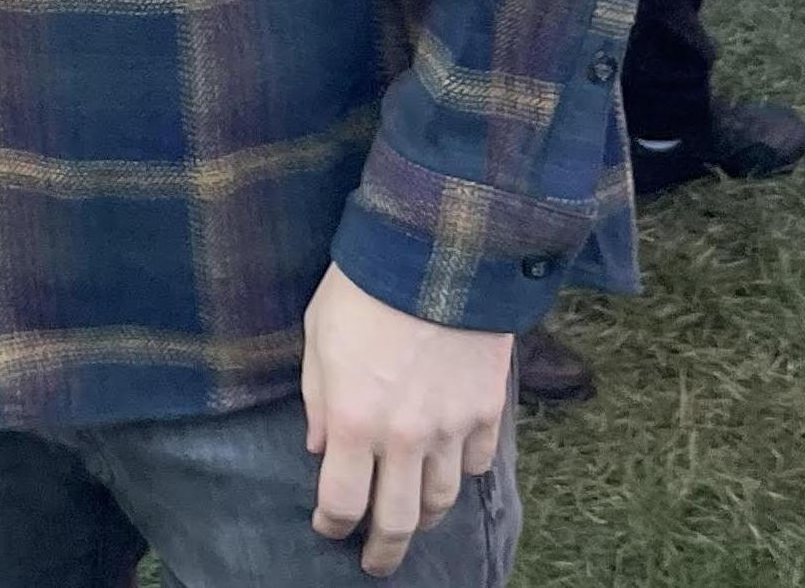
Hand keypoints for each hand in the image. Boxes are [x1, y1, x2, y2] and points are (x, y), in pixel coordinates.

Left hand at [301, 266, 510, 577]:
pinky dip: (462, 471)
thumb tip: (321, 447)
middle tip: (375, 562)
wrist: (436, 249)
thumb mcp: (318, 333)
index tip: (327, 527)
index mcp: (355, 420)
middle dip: (384, 550)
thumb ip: (318, 397)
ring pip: (442, 500)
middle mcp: (405, 437)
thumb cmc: (363, 284)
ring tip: (414, 517)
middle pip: (398, 521)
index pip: (342, 502)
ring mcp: (451, 428)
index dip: (332, 524)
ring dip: (425, 516)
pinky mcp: (486, 411)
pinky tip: (449, 466)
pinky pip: (476, 463)